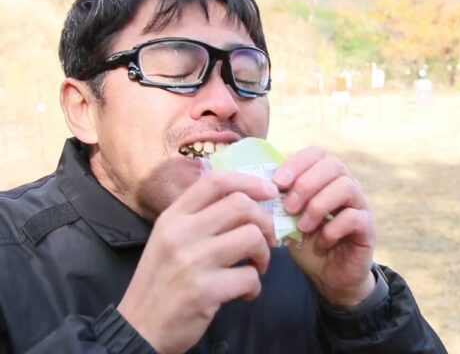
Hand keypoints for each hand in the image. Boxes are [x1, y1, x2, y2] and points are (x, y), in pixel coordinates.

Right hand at [117, 171, 277, 353]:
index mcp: (172, 217)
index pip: (215, 181)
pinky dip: (254, 286)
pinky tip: (243, 293)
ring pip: (251, 237)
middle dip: (265, 221)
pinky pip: (249, 277)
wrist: (139, 329)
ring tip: (256, 266)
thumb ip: (198, 218)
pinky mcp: (204, 290)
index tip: (269, 192)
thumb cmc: (160, 281)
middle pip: (241, 205)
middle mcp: (181, 233)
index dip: (249, 182)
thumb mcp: (168, 240)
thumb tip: (244, 200)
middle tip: (266, 239)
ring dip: (264, 253)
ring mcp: (192, 261)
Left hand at [273, 147, 376, 307]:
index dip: (296, 163)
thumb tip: (259, 185)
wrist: (329, 276)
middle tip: (288, 207)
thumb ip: (279, 201)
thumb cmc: (307, 243)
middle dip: (306, 183)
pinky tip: (321, 242)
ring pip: (346, 186)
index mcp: (326, 178)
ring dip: (318, 205)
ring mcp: (360, 205)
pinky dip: (333, 228)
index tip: (277, 182)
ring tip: (302, 226)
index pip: (316, 153)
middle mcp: (346, 186)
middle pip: (333, 165)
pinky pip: (353, 217)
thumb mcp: (288, 220)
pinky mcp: (367, 227)